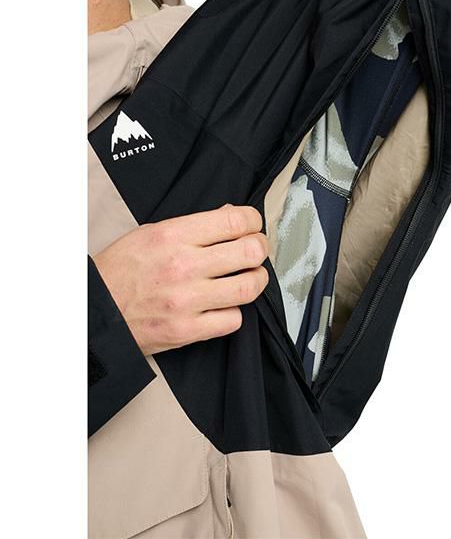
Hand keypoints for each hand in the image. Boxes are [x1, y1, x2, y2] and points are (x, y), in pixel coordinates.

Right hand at [93, 204, 268, 354]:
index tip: (252, 224)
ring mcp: (187, 300)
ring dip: (256, 280)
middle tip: (256, 250)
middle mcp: (183, 266)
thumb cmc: (121, 270)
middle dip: (260, 248)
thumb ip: (194, 225)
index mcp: (173, 235)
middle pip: (250, 251)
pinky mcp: (187, 330)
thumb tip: (231, 215)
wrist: (93, 312)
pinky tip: (225, 305)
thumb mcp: (151, 233)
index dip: (253, 220)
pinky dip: (235, 312)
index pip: (234, 221)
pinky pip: (234, 320)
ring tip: (250, 276)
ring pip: (249, 287)